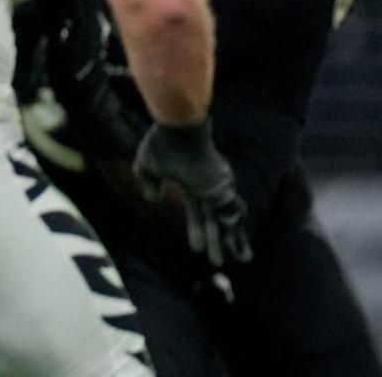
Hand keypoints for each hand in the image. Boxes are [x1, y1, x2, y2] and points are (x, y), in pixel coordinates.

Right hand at [133, 121, 253, 267]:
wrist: (179, 127)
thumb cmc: (162, 143)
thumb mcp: (147, 166)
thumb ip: (148, 182)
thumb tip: (154, 199)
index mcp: (192, 181)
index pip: (197, 211)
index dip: (197, 229)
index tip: (197, 247)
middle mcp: (209, 188)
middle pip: (215, 220)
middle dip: (219, 241)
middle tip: (221, 261)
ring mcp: (218, 189)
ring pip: (227, 221)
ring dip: (233, 242)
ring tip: (242, 260)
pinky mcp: (223, 190)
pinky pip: (232, 215)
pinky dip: (237, 232)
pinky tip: (241, 247)